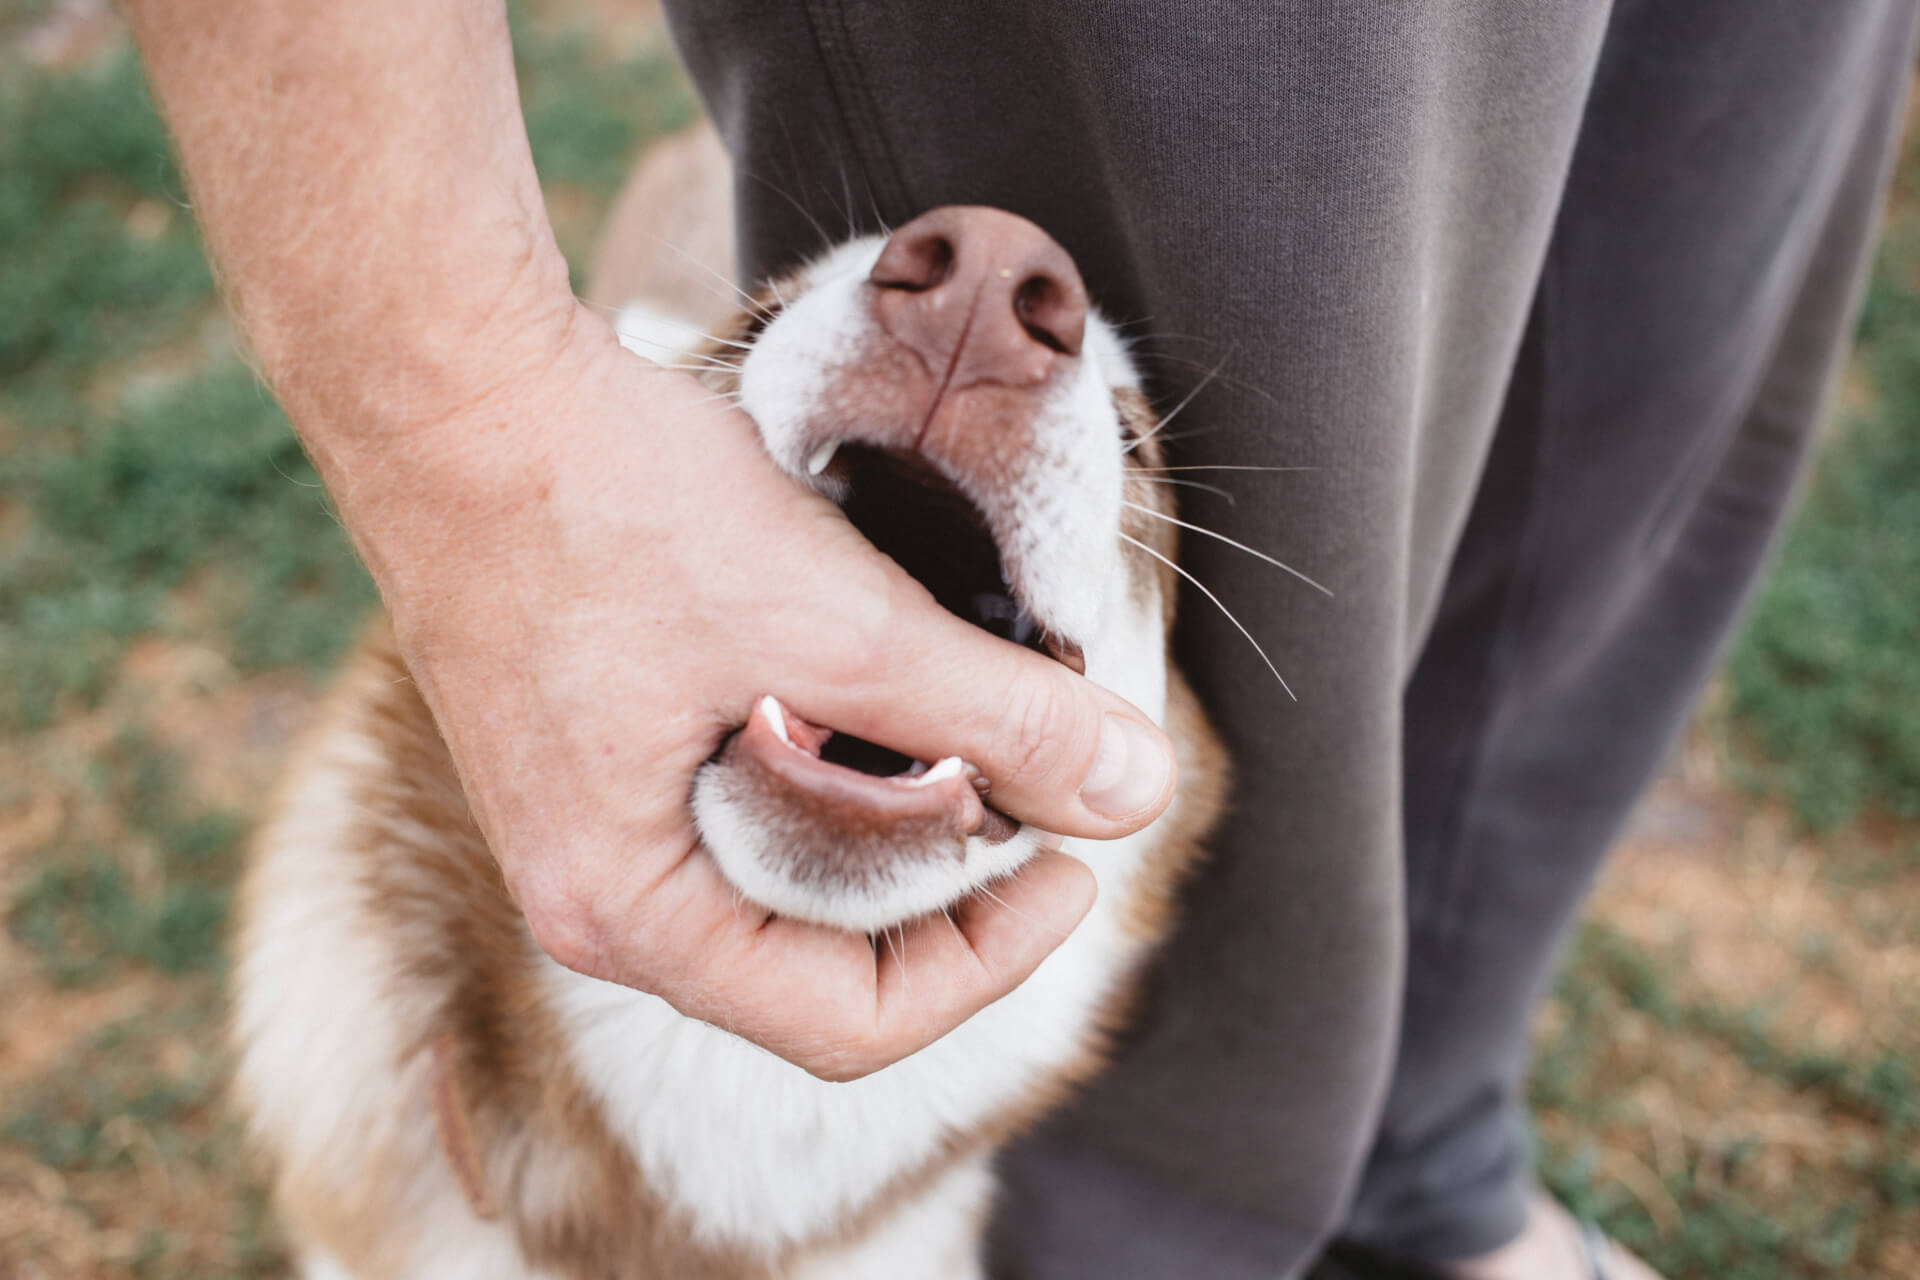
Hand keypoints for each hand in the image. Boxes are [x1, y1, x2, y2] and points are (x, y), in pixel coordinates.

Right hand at [369, 311, 1176, 1079]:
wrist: (451, 382)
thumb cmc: (600, 501)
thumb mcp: (830, 619)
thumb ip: (994, 711)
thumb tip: (1136, 790)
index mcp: (627, 908)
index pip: (846, 1024)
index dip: (988, 964)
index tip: (1071, 868)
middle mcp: (595, 891)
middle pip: (815, 967)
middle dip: (946, 901)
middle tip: (1039, 808)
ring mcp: (588, 821)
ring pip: (783, 885)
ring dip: (893, 831)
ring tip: (981, 749)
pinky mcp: (599, 748)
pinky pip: (740, 810)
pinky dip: (833, 775)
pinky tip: (888, 698)